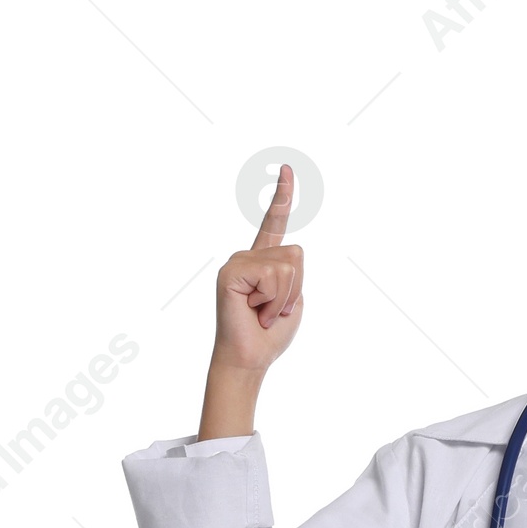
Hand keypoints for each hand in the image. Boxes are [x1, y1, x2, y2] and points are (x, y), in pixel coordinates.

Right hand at [198, 163, 303, 435]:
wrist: (249, 359)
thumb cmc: (269, 335)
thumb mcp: (293, 300)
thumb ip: (293, 273)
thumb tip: (291, 254)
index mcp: (264, 261)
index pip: (275, 222)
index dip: (282, 196)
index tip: (287, 168)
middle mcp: (249, 256)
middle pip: (296, 256)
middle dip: (294, 289)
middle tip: (272, 311)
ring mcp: (237, 262)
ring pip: (286, 267)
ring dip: (283, 298)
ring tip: (263, 312)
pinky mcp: (231, 273)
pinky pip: (271, 275)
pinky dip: (271, 300)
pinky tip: (255, 311)